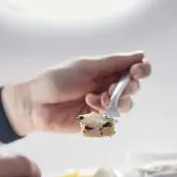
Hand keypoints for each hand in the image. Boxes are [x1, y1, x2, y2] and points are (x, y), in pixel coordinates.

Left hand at [3, 52, 151, 134]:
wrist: (34, 104)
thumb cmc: (55, 81)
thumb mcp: (85, 67)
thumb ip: (112, 63)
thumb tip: (140, 54)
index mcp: (106, 70)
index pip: (133, 69)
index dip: (142, 70)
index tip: (138, 71)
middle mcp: (107, 87)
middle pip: (133, 89)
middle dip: (129, 87)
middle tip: (114, 87)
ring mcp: (102, 105)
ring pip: (125, 106)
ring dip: (116, 101)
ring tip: (98, 97)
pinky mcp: (95, 122)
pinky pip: (110, 119)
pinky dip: (103, 112)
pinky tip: (89, 105)